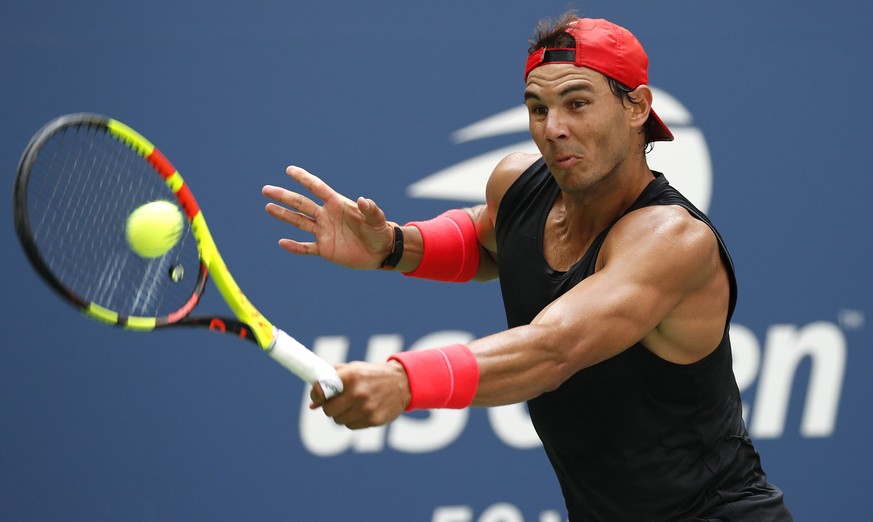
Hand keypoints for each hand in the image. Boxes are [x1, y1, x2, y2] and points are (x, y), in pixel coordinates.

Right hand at [262, 166, 393, 268]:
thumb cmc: (379, 231)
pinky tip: (282, 243)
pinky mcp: (324, 249)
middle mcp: (326, 216)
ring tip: (268, 207)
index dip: (304, 178)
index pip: (317, 188)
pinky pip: (306, 248)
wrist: (380, 251)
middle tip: (266, 189)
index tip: (289, 170)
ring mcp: (324, 232)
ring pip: (299, 222)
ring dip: (284, 215)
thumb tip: (364, 200)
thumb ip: (371, 210)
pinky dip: (294, 247)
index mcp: (337, 204)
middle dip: (284, 196)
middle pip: (301, 204)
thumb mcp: (377, 220)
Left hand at [310, 361, 410, 429]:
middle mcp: (357, 393)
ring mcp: (366, 408)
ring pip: (339, 420)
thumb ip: (332, 380)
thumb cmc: (372, 375)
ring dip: (342, 414)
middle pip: (328, 410)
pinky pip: (351, 426)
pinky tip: (362, 410)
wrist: (402, 382)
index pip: (322, 391)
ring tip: (353, 404)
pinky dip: (353, 420)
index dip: (317, 395)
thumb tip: (312, 403)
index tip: (318, 396)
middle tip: (336, 402)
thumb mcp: (354, 368)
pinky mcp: (373, 420)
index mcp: (351, 376)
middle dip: (329, 407)